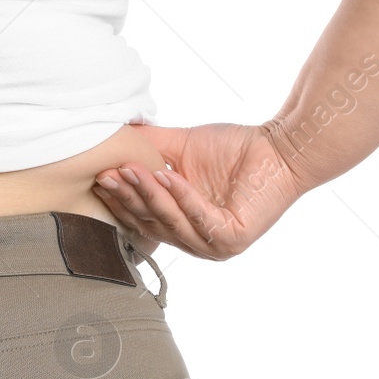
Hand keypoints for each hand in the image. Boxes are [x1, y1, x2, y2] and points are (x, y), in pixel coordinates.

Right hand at [92, 122, 307, 260]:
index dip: (120, 198)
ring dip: (149, 195)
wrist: (280, 148)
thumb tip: (111, 134)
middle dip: (128, 197)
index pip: (142, 217)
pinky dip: (182, 196)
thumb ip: (147, 147)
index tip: (99, 175)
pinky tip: (167, 176)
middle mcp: (195, 241)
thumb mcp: (179, 148)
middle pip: (151, 222)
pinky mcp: (233, 238)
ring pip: (171, 221)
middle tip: (107, 173)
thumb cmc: (234, 149)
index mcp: (181, 225)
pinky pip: (200, 218)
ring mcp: (214, 245)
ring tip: (131, 169)